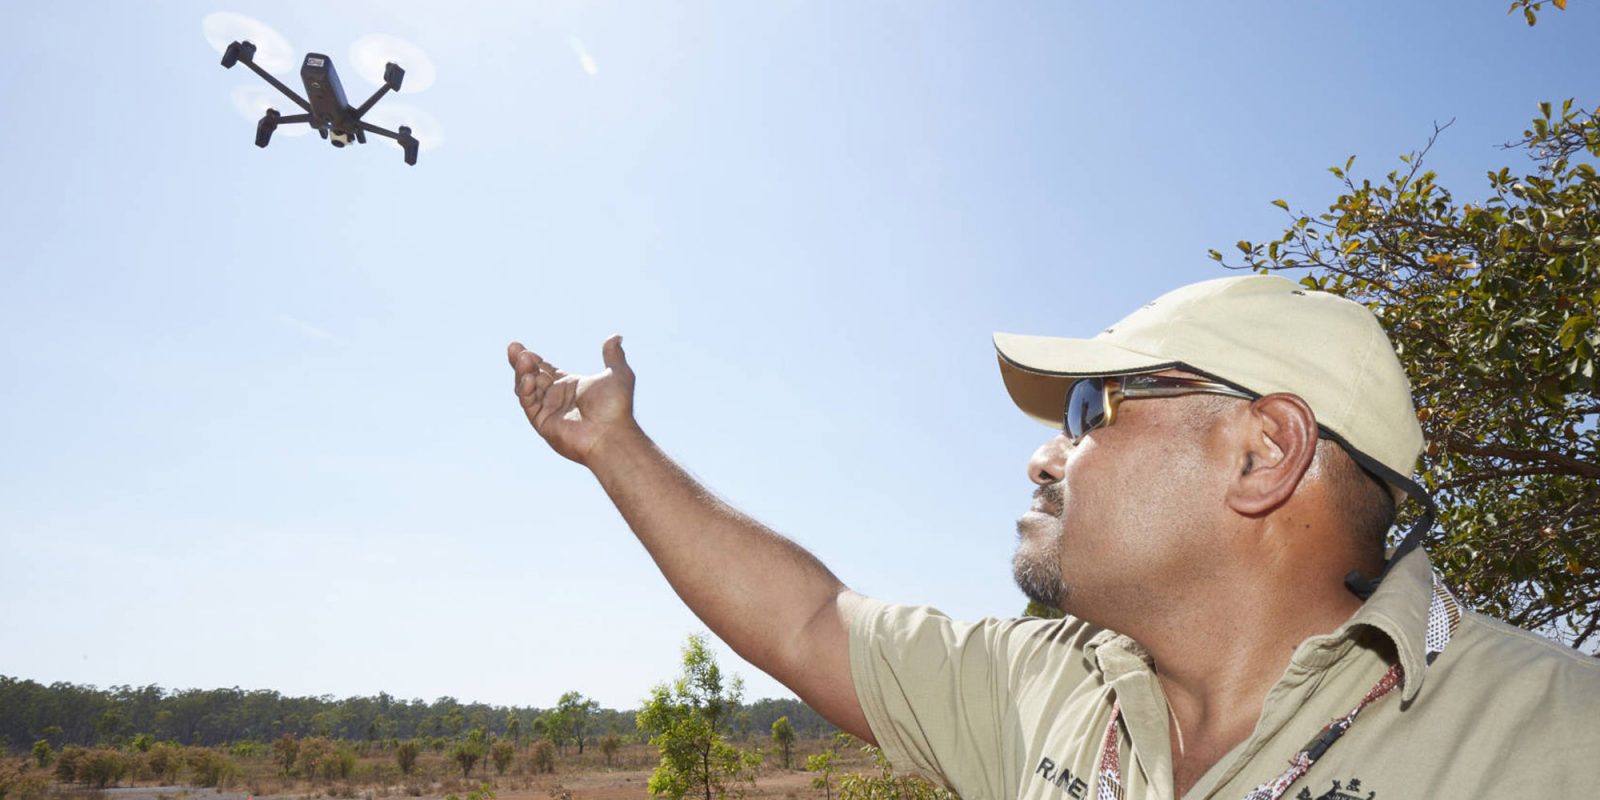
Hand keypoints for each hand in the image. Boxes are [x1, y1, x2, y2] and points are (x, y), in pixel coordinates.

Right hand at [507, 335, 638, 465]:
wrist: (611, 434)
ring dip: (522, 372)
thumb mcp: (617, 374)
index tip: (521, 347)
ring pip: (527, 388)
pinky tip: (529, 377)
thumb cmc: (616, 407)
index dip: (534, 359)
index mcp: (570, 386)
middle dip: (521, 362)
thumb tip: (616, 336)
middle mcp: (557, 398)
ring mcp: (549, 410)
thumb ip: (613, 356)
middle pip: (532, 376)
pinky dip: (525, 390)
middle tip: (514, 347)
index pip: (545, 369)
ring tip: (523, 359)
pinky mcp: (543, 422)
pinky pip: (529, 403)